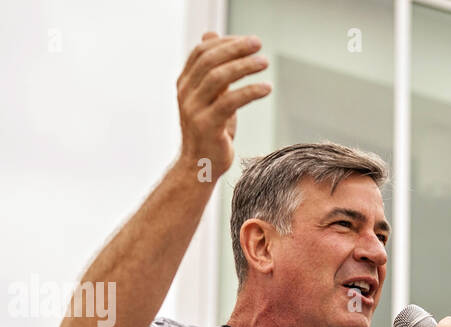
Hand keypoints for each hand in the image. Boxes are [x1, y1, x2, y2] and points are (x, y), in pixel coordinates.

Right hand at [176, 32, 271, 178]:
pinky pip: (230, 101)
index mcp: (184, 84)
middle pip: (210, 60)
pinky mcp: (208, 125)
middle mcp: (185, 93)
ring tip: (264, 62)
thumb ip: (212, 70)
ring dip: (244, 66)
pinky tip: (266, 88)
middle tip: (258, 44)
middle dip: (236, 48)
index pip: (201, 52)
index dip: (224, 42)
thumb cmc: (210, 130)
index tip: (247, 41)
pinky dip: (250, 91)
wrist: (199, 166)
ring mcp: (194, 109)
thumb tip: (211, 35)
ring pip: (218, 77)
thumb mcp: (210, 97)